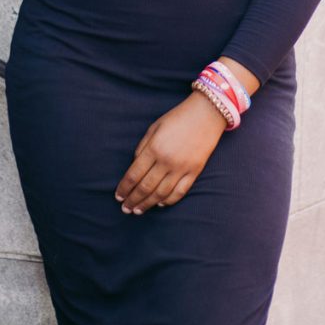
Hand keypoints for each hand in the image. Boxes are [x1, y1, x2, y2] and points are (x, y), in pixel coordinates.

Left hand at [114, 91, 227, 215]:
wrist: (206, 114)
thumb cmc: (177, 118)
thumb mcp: (154, 127)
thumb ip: (142, 147)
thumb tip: (135, 167)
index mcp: (154, 148)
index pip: (134, 174)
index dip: (124, 187)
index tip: (118, 196)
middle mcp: (167, 161)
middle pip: (146, 187)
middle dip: (133, 200)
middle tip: (125, 208)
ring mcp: (182, 168)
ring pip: (161, 194)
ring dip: (147, 204)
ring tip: (138, 210)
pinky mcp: (194, 172)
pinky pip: (179, 192)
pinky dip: (168, 201)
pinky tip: (159, 204)